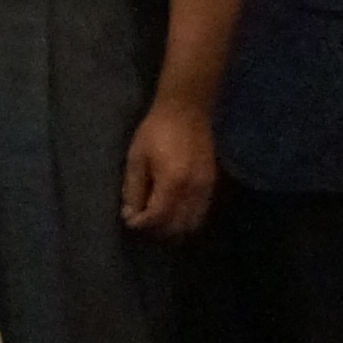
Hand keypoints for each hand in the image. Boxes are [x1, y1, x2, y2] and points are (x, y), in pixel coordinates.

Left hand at [122, 96, 218, 236]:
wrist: (187, 111)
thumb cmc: (156, 131)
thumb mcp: (137, 158)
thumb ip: (134, 189)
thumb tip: (130, 214)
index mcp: (172, 183)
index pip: (158, 217)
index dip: (142, 224)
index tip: (129, 221)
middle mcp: (193, 190)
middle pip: (178, 227)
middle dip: (157, 231)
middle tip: (142, 222)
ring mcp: (206, 188)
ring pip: (193, 223)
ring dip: (174, 228)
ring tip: (156, 220)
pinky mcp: (212, 184)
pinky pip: (201, 212)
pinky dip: (186, 219)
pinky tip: (172, 212)